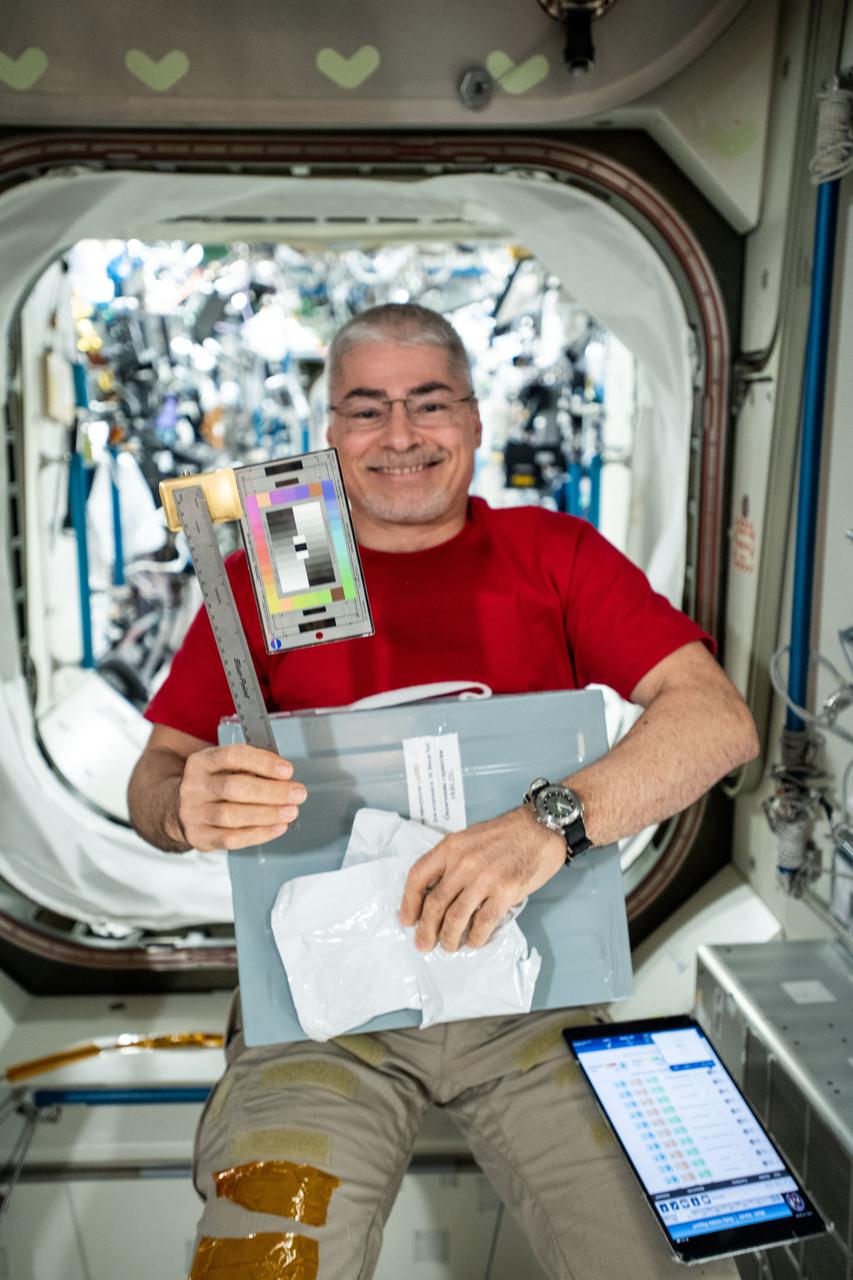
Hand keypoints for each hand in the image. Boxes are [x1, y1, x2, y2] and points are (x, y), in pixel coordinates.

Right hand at [176, 744, 306, 850]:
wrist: (183, 809)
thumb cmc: (215, 785)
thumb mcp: (224, 768)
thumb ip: (249, 768)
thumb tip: (284, 778)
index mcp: (201, 762)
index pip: (232, 756)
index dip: (262, 762)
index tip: (287, 770)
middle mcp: (194, 787)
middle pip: (233, 787)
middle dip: (271, 791)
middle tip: (297, 794)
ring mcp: (193, 814)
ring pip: (232, 815)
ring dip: (267, 814)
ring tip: (291, 811)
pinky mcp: (199, 837)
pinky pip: (231, 839)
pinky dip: (259, 833)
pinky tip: (277, 827)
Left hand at [399, 806, 565, 951]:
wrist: (540, 827)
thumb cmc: (506, 834)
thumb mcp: (469, 839)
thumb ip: (452, 862)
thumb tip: (437, 895)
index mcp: (451, 847)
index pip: (418, 876)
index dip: (408, 902)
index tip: (407, 920)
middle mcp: (463, 863)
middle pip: (435, 903)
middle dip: (426, 929)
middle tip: (423, 944)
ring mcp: (485, 878)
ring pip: (456, 918)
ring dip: (449, 938)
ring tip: (449, 946)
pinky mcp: (505, 892)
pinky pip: (483, 923)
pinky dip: (476, 937)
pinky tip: (474, 941)